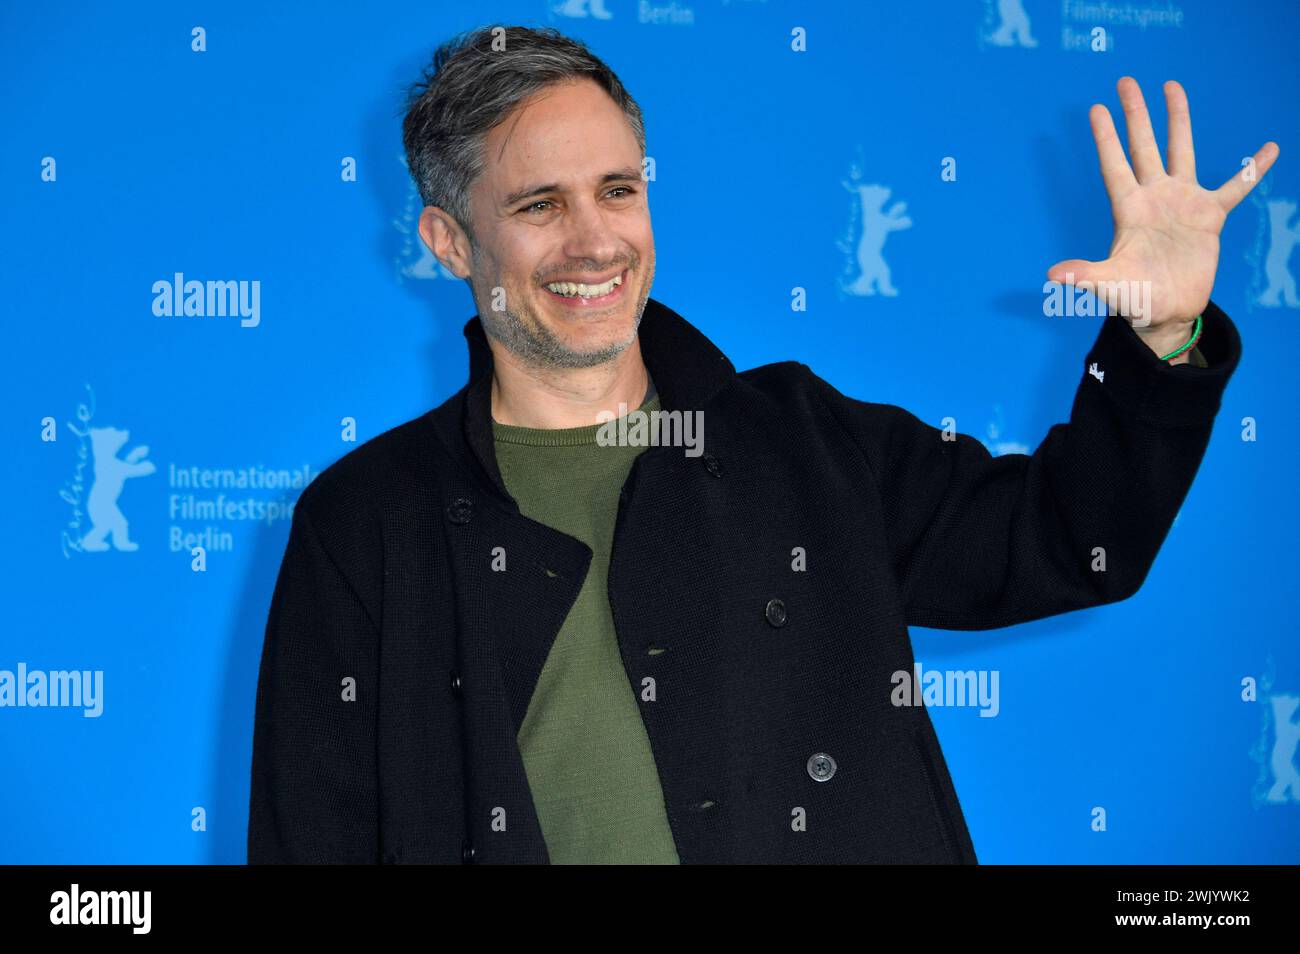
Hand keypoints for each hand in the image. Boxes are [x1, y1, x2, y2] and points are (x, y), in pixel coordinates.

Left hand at [1047, 77, 1278, 360]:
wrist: (1165, 313)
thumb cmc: (1133, 299)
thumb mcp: (1109, 286)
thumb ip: (1084, 276)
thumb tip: (1054, 275)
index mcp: (1129, 211)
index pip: (1115, 166)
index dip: (1106, 139)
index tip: (1096, 109)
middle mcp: (1154, 199)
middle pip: (1143, 147)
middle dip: (1136, 115)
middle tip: (1126, 81)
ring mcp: (1182, 204)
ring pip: (1181, 152)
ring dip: (1178, 121)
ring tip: (1173, 86)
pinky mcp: (1209, 217)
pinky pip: (1235, 187)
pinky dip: (1252, 170)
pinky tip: (1269, 149)